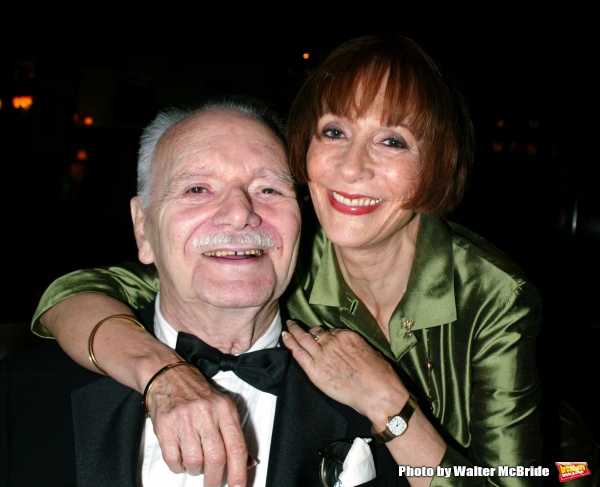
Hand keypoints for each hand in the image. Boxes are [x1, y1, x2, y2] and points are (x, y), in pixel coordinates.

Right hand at [145, 364, 248, 486]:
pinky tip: (180, 457)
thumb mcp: (221, 407)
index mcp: (224, 408)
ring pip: (194, 461)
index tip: (238, 486)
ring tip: (194, 461)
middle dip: (215, 479)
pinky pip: (173, 459)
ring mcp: (184, 418)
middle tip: (213, 483)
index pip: (236, 446)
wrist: (167, 374)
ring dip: (195, 469)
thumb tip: (248, 462)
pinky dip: (178, 466)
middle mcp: (206, 412)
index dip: (239, 471)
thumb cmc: (196, 392)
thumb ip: (234, 434)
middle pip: (216, 458)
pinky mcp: (165, 424)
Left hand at [282, 321, 408, 421]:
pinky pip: (299, 353)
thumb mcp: (371, 352)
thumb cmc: (381, 376)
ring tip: (288, 327)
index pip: (331, 331)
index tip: (320, 336)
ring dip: (294, 331)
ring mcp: (323, 355)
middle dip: (304, 328)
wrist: (379, 393)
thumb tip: (350, 350)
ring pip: (304, 339)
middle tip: (295, 324)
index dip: (324, 334)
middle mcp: (333, 342)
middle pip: (315, 332)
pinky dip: (290, 344)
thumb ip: (356, 347)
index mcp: (348, 336)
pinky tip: (285, 338)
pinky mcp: (315, 370)